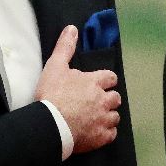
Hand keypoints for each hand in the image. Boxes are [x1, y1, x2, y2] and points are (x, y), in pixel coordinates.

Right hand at [34, 25, 120, 153]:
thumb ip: (65, 47)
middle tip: (97, 102)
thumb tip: (72, 28)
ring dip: (108, 116)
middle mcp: (103, 100)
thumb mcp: (55, 66)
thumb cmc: (52, 94)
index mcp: (94, 82)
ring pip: (115, 116)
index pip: (111, 78)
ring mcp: (103, 119)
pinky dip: (106, 133)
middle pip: (116, 97)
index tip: (100, 84)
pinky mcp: (101, 137)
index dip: (106, 81)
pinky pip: (111, 134)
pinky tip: (97, 132)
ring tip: (97, 118)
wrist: (50, 124)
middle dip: (109, 99)